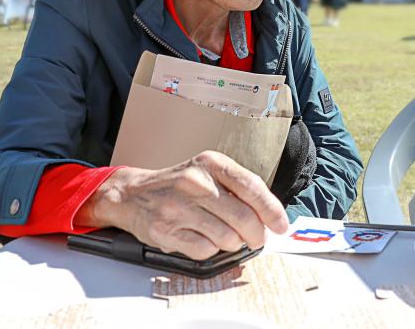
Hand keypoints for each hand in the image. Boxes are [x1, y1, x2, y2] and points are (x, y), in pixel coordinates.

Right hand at [78, 151, 289, 259]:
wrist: (132, 194)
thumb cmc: (180, 185)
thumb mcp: (209, 173)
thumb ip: (239, 189)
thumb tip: (270, 216)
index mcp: (211, 163)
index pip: (252, 187)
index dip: (272, 210)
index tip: (281, 226)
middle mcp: (195, 182)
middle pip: (243, 217)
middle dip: (257, 234)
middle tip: (257, 239)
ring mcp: (179, 207)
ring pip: (227, 237)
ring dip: (233, 243)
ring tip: (225, 236)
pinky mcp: (166, 230)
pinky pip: (205, 251)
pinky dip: (211, 250)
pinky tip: (203, 239)